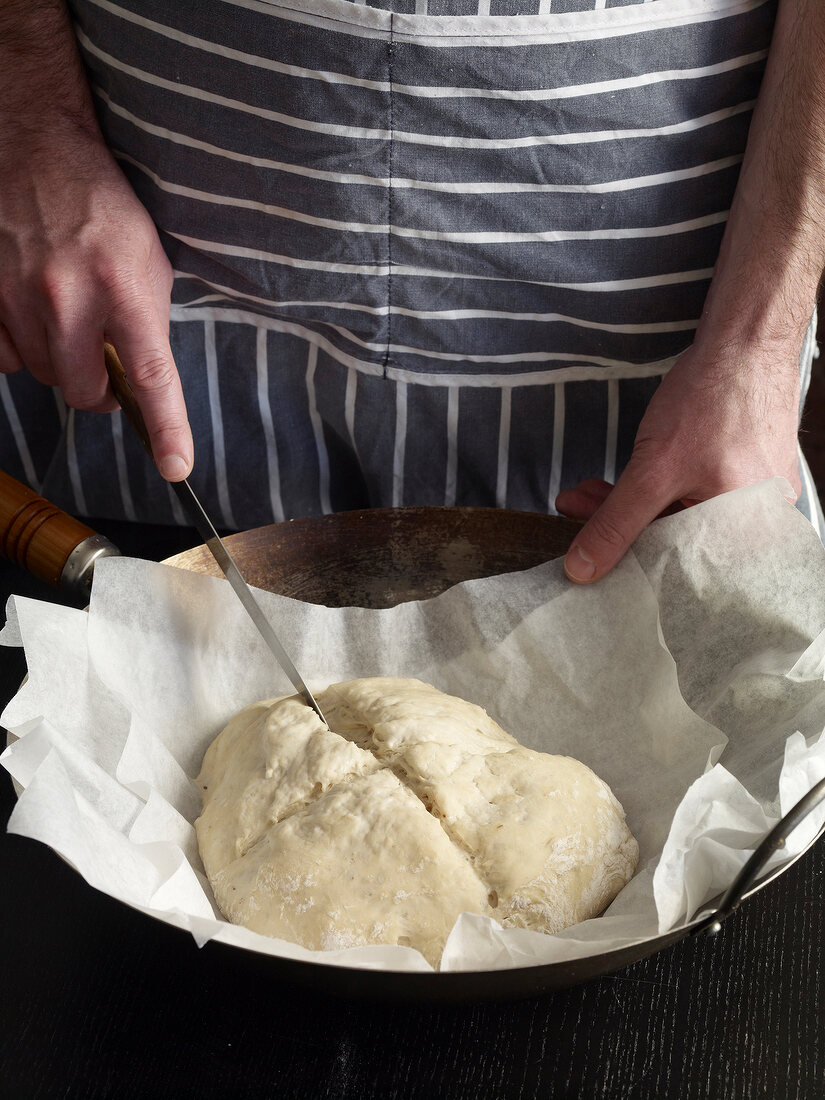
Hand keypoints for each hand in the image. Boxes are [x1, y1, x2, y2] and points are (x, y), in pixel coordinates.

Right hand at [0, 120, 192, 480]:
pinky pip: (4, 357)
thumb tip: (139, 378)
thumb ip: (145, 321)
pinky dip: (19, 347)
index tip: (176, 466)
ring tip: (69, 319)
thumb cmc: (101, 204)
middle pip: (83, 391)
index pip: (151, 376)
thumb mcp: (147, 259)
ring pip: (43, 375)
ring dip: (61, 363)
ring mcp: (16, 296)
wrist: (33, 144)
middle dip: (99, 389)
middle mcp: (67, 298)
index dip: (166, 428)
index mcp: (124, 288)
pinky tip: (30, 313)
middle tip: (107, 366)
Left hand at [555, 338, 801, 582]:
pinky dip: (652, 490)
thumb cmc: (713, 398)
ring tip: (583, 495)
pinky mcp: (740, 477)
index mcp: (746, 536)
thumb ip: (616, 522)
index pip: (676, 571)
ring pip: (677, 518)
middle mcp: (758, 527)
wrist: (746, 341)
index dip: (628, 568)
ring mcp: (751, 501)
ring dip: (628, 507)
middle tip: (575, 513)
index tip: (586, 563)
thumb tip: (582, 569)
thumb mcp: (654, 468)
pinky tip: (613, 486)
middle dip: (619, 528)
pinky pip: (690, 497)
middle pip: (674, 543)